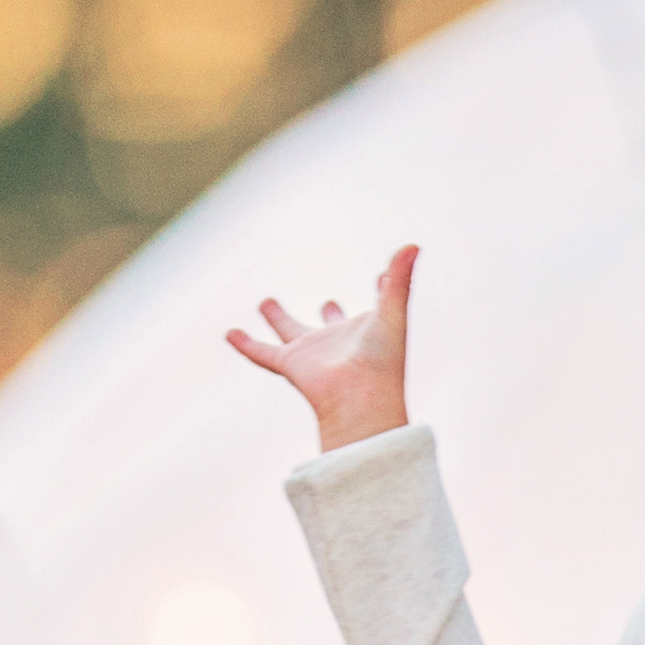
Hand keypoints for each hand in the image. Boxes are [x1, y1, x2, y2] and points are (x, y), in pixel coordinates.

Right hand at [227, 244, 416, 450]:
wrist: (360, 400)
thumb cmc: (381, 361)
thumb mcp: (392, 313)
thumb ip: (400, 280)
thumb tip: (413, 244)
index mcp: (367, 331)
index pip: (376, 307)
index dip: (383, 291)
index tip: (383, 278)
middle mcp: (339, 342)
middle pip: (331, 324)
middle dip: (330, 313)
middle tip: (328, 302)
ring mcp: (312, 354)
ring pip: (289, 332)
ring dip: (277, 319)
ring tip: (266, 303)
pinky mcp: (290, 363)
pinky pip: (261, 352)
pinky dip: (245, 344)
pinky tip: (230, 333)